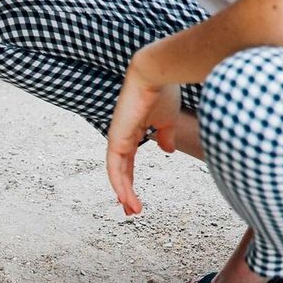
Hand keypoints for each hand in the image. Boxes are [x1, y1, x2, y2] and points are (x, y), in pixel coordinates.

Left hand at [105, 51, 180, 215]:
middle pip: (120, 171)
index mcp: (132, 134)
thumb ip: (166, 136)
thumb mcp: (167, 120)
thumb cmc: (163, 91)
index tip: (136, 199)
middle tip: (130, 210)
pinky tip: (125, 198)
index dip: (131, 181)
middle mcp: (121, 138)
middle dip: (125, 192)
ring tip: (131, 210)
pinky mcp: (116, 138)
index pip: (129, 163)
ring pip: (117, 173)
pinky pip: (115, 167)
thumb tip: (167, 151)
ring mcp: (116, 139)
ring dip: (123, 193)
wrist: (157, 72)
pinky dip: (119, 183)